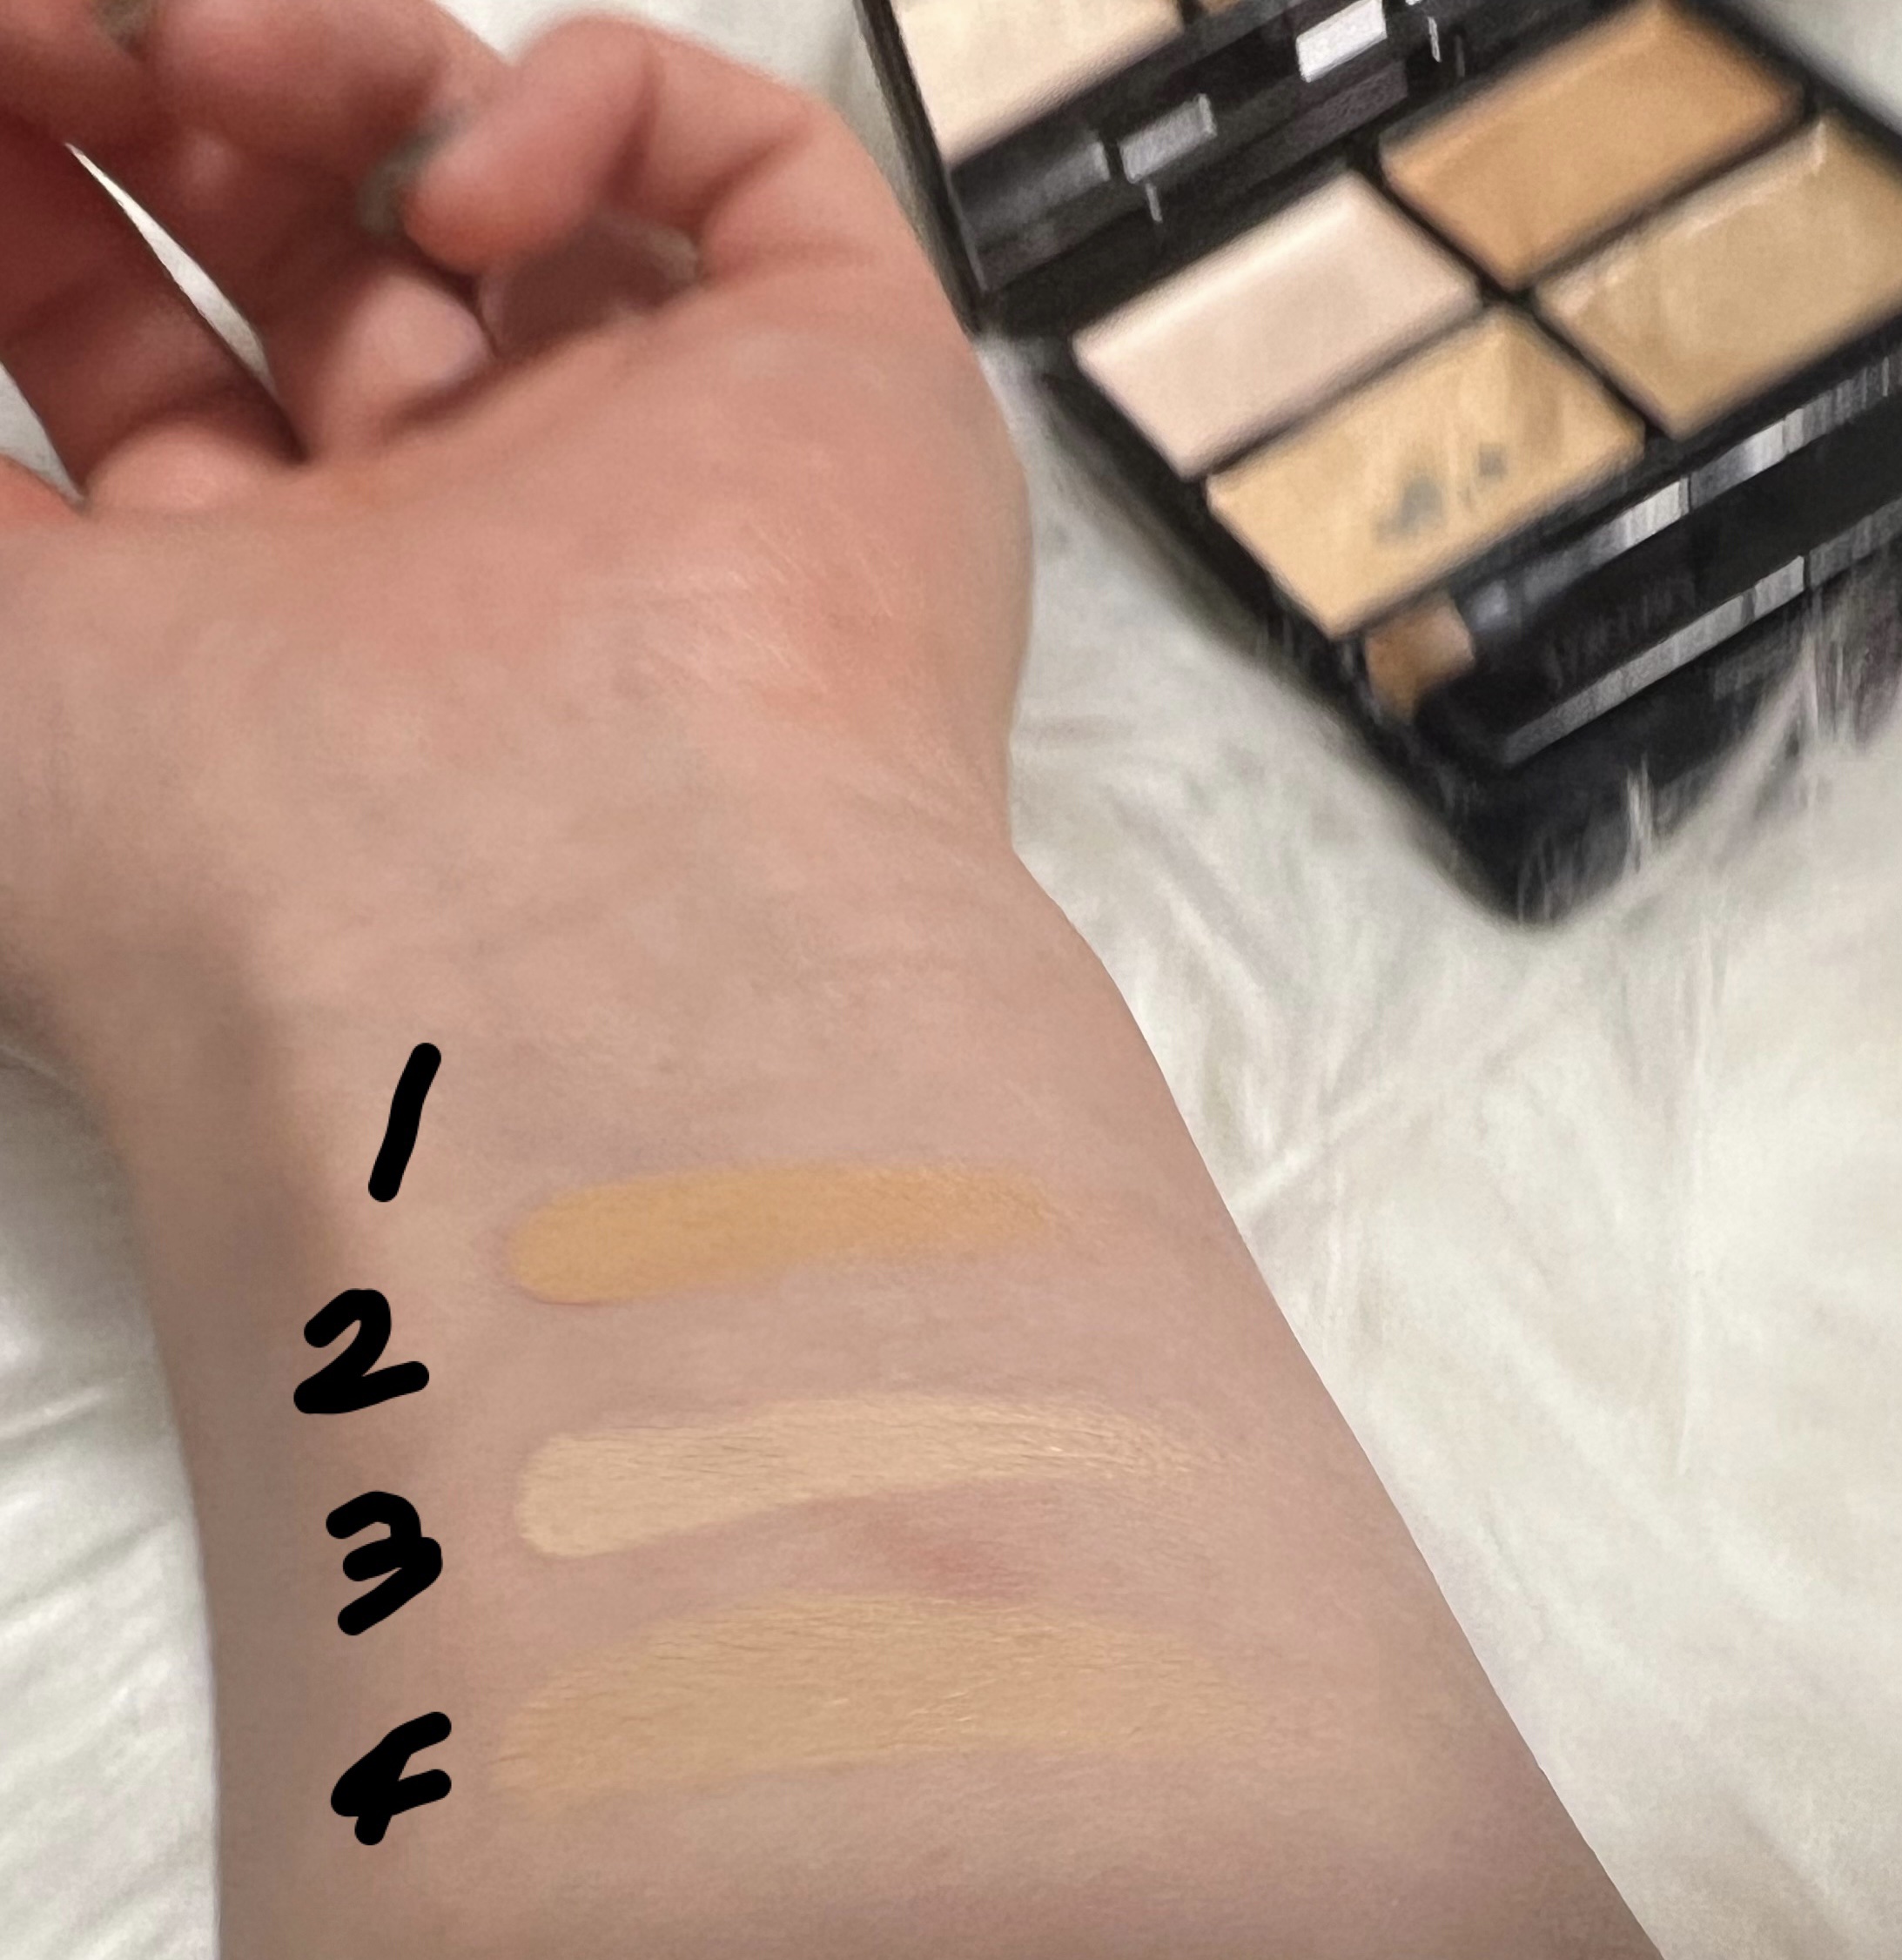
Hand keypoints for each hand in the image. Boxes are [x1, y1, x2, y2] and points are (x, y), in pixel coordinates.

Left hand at [0, 0, 1028, 1088]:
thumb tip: (0, 282)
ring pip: (515, 197)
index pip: (153, 368)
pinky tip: (459, 202)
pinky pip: (748, 175)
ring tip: (225, 65)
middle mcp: (479, 558)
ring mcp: (667, 472)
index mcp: (285, 637)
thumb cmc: (241, 867)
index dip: (31, 210)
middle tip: (77, 45)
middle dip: (170, 114)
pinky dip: (591, 105)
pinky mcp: (847, 396)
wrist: (558, 956)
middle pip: (321, 260)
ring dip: (338, 69)